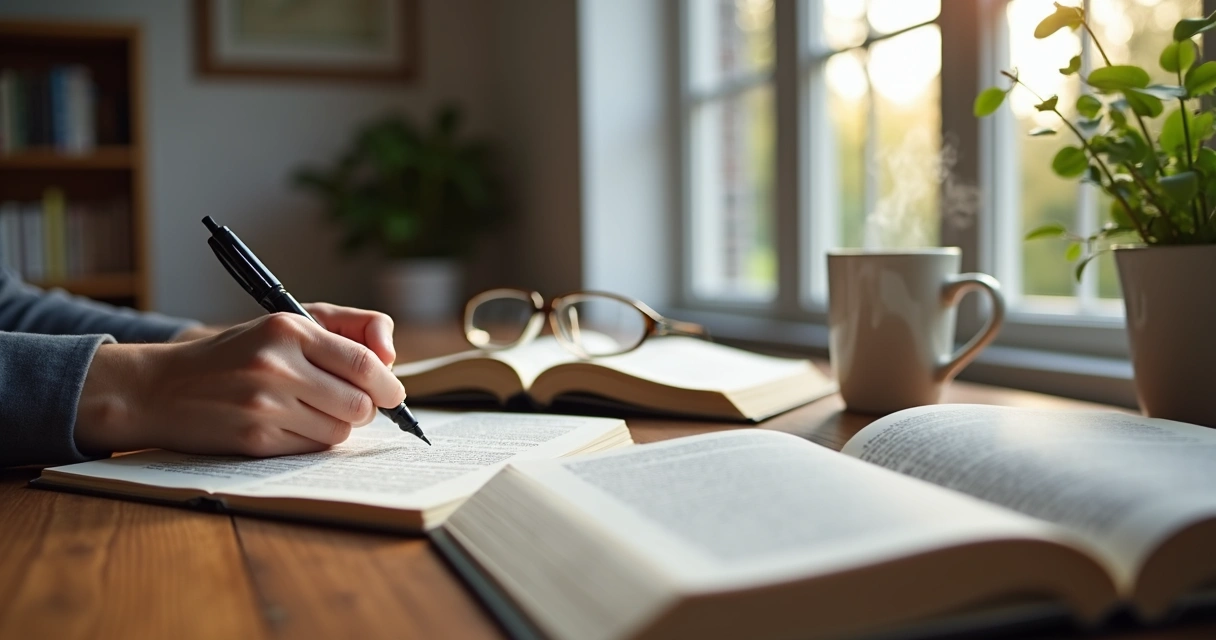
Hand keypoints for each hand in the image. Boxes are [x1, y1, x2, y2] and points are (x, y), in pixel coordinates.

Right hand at [75, 312, 405, 456]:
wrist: (161, 387)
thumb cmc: (235, 355)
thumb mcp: (284, 325)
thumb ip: (345, 331)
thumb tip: (390, 360)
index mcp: (289, 329)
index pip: (364, 362)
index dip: (388, 384)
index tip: (392, 392)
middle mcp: (278, 365)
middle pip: (360, 403)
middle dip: (364, 408)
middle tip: (350, 404)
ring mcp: (265, 405)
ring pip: (340, 430)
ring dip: (337, 426)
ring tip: (310, 411)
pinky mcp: (255, 439)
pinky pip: (312, 448)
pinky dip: (311, 441)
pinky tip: (288, 426)